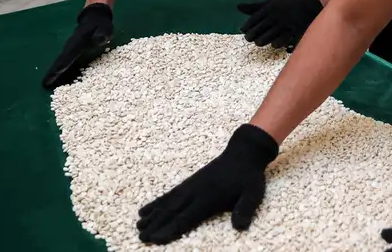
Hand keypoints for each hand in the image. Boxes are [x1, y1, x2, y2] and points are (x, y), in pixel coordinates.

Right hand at [42, 3, 113, 88]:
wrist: (94, 18)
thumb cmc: (100, 24)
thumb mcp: (105, 27)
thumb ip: (102, 33)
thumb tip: (99, 40)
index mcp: (79, 41)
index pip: (70, 54)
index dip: (63, 64)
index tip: (56, 72)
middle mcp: (71, 45)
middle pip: (61, 60)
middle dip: (54, 71)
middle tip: (45, 83)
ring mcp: (70, 48)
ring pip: (61, 61)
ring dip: (54, 72)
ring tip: (46, 84)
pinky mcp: (71, 51)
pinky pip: (64, 61)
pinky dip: (59, 69)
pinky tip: (55, 79)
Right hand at [137, 124, 278, 243]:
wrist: (243, 152)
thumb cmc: (249, 177)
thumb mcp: (253, 193)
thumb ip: (245, 210)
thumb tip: (239, 228)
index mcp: (209, 198)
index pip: (186, 217)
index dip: (170, 229)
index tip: (156, 239)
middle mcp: (196, 192)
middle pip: (172, 211)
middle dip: (156, 225)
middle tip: (141, 237)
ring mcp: (190, 186)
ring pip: (167, 202)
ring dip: (152, 215)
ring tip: (138, 225)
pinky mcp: (189, 182)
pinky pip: (170, 194)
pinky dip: (157, 202)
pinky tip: (146, 209)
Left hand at [237, 0, 322, 50]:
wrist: (308, 6)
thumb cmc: (285, 6)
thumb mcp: (270, 3)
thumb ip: (253, 7)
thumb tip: (237, 7)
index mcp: (269, 8)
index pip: (253, 19)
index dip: (246, 26)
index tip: (243, 30)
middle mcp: (275, 16)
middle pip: (258, 29)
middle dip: (251, 35)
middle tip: (250, 38)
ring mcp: (284, 24)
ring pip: (267, 37)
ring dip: (261, 41)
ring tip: (259, 42)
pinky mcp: (292, 32)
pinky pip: (280, 42)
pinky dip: (275, 44)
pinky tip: (274, 44)